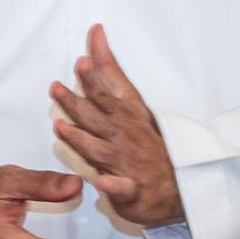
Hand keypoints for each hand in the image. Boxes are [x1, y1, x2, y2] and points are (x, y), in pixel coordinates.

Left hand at [48, 27, 183, 229]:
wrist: (177, 188)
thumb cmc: (150, 147)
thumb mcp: (135, 112)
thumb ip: (112, 85)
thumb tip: (92, 54)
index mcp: (132, 115)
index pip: (114, 86)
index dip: (101, 67)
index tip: (88, 47)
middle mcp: (127, 135)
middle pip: (100, 112)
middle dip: (82, 96)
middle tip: (61, 83)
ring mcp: (129, 163)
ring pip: (99, 148)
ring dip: (80, 138)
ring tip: (61, 127)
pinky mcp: (131, 191)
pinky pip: (121, 187)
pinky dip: (112, 185)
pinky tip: (103, 181)